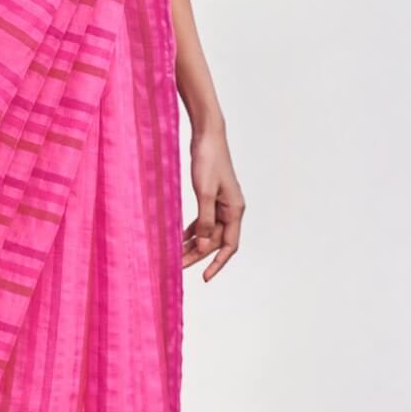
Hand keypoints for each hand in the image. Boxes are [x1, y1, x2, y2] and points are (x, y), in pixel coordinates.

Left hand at [182, 125, 244, 282]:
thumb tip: (203, 245)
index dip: (218, 263)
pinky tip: (180, 237)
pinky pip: (203, 219)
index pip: (229, 245)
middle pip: (215, 240)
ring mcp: (222, 202)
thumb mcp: (205, 192)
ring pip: (208, 231)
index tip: (205, 277)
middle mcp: (231, 209)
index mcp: (235, 210)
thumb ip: (205, 220)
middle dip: (197, 254)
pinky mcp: (212, 195)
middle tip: (177, 266)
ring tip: (175, 255)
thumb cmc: (208, 160)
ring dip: (193, 243)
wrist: (207, 134)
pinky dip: (192, 229)